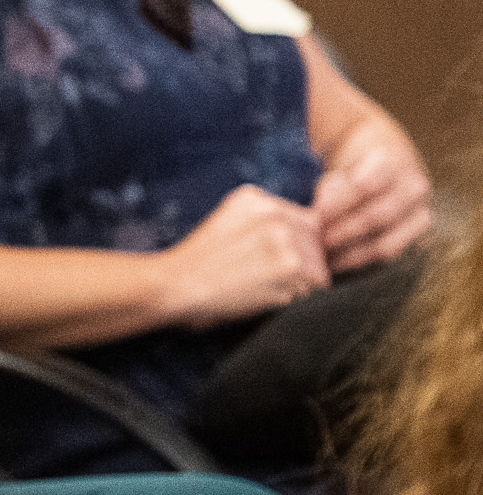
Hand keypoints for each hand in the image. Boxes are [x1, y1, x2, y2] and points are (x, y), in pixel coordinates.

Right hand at [155, 185, 327, 327]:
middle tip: (266, 275)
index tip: (274, 258)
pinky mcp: (291, 267)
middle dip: (300, 262)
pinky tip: (263, 292)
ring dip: (298, 280)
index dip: (296, 243)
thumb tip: (305, 226)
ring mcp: (286, 239)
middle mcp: (275, 214)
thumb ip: (264, 214)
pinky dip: (294, 295)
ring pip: (317, 265)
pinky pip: (314, 285)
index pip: (304, 219)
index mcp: (257, 199)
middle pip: (315, 242)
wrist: (177, 284)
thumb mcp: (225, 217)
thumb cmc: (199, 261)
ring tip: (262, 284)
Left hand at [312, 124, 432, 272]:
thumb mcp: (341, 164)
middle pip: (377, 217)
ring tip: (322, 258)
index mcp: (394, 161)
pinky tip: (336, 263)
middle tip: (315, 243)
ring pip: (386, 242)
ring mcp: (421, 214)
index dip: (338, 205)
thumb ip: (331, 186)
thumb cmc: (355, 165)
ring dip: (350, 254)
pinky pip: (390, 255)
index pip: (365, 186)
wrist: (388, 166)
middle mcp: (414, 188)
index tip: (315, 216)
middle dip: (342, 233)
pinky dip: (361, 262)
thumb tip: (319, 214)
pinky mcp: (420, 237)